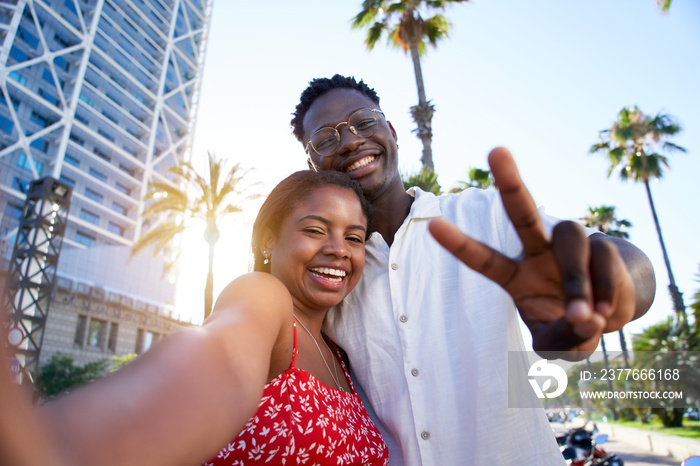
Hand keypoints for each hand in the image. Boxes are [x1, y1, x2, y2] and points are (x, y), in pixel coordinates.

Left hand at [428, 147, 635, 359]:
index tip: (432, 224)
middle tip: (496, 150)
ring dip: (576, 280)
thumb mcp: (560, 345)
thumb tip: (584, 319)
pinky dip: (605, 290)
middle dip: (510, 182)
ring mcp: (572, 247)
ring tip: (582, 316)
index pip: (483, 259)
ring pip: (572, 238)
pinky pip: (604, 261)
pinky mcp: (605, 249)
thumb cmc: (571, 326)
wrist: (611, 312)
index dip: (459, 244)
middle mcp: (540, 252)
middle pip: (523, 213)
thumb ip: (565, 340)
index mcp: (516, 275)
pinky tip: (605, 314)